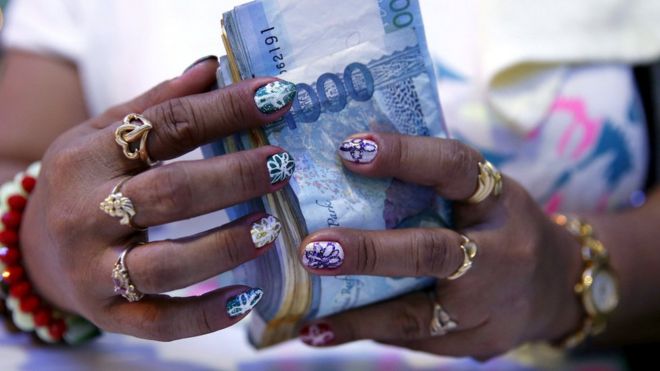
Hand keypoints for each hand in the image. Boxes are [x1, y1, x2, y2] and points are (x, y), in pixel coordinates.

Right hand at [20, 57, 295, 340]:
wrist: (35, 251)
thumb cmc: (85, 183)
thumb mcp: (104, 133)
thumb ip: (157, 103)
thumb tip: (215, 67)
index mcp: (88, 157)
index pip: (166, 125)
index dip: (226, 108)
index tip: (279, 96)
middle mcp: (86, 213)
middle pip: (169, 193)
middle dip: (232, 177)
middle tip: (284, 164)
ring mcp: (96, 269)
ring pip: (166, 263)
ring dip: (224, 246)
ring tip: (270, 227)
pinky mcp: (111, 314)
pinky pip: (162, 322)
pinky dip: (207, 315)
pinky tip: (249, 298)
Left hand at [297, 133, 583, 358]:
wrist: (557, 286)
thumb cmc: (499, 226)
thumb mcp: (482, 194)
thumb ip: (430, 183)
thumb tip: (347, 159)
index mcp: (497, 199)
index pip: (453, 167)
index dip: (404, 155)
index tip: (349, 149)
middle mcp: (500, 251)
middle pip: (432, 252)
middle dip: (369, 252)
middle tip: (312, 249)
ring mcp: (491, 304)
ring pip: (417, 314)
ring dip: (357, 316)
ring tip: (307, 319)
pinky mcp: (479, 341)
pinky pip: (417, 340)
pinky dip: (370, 332)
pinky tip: (328, 331)